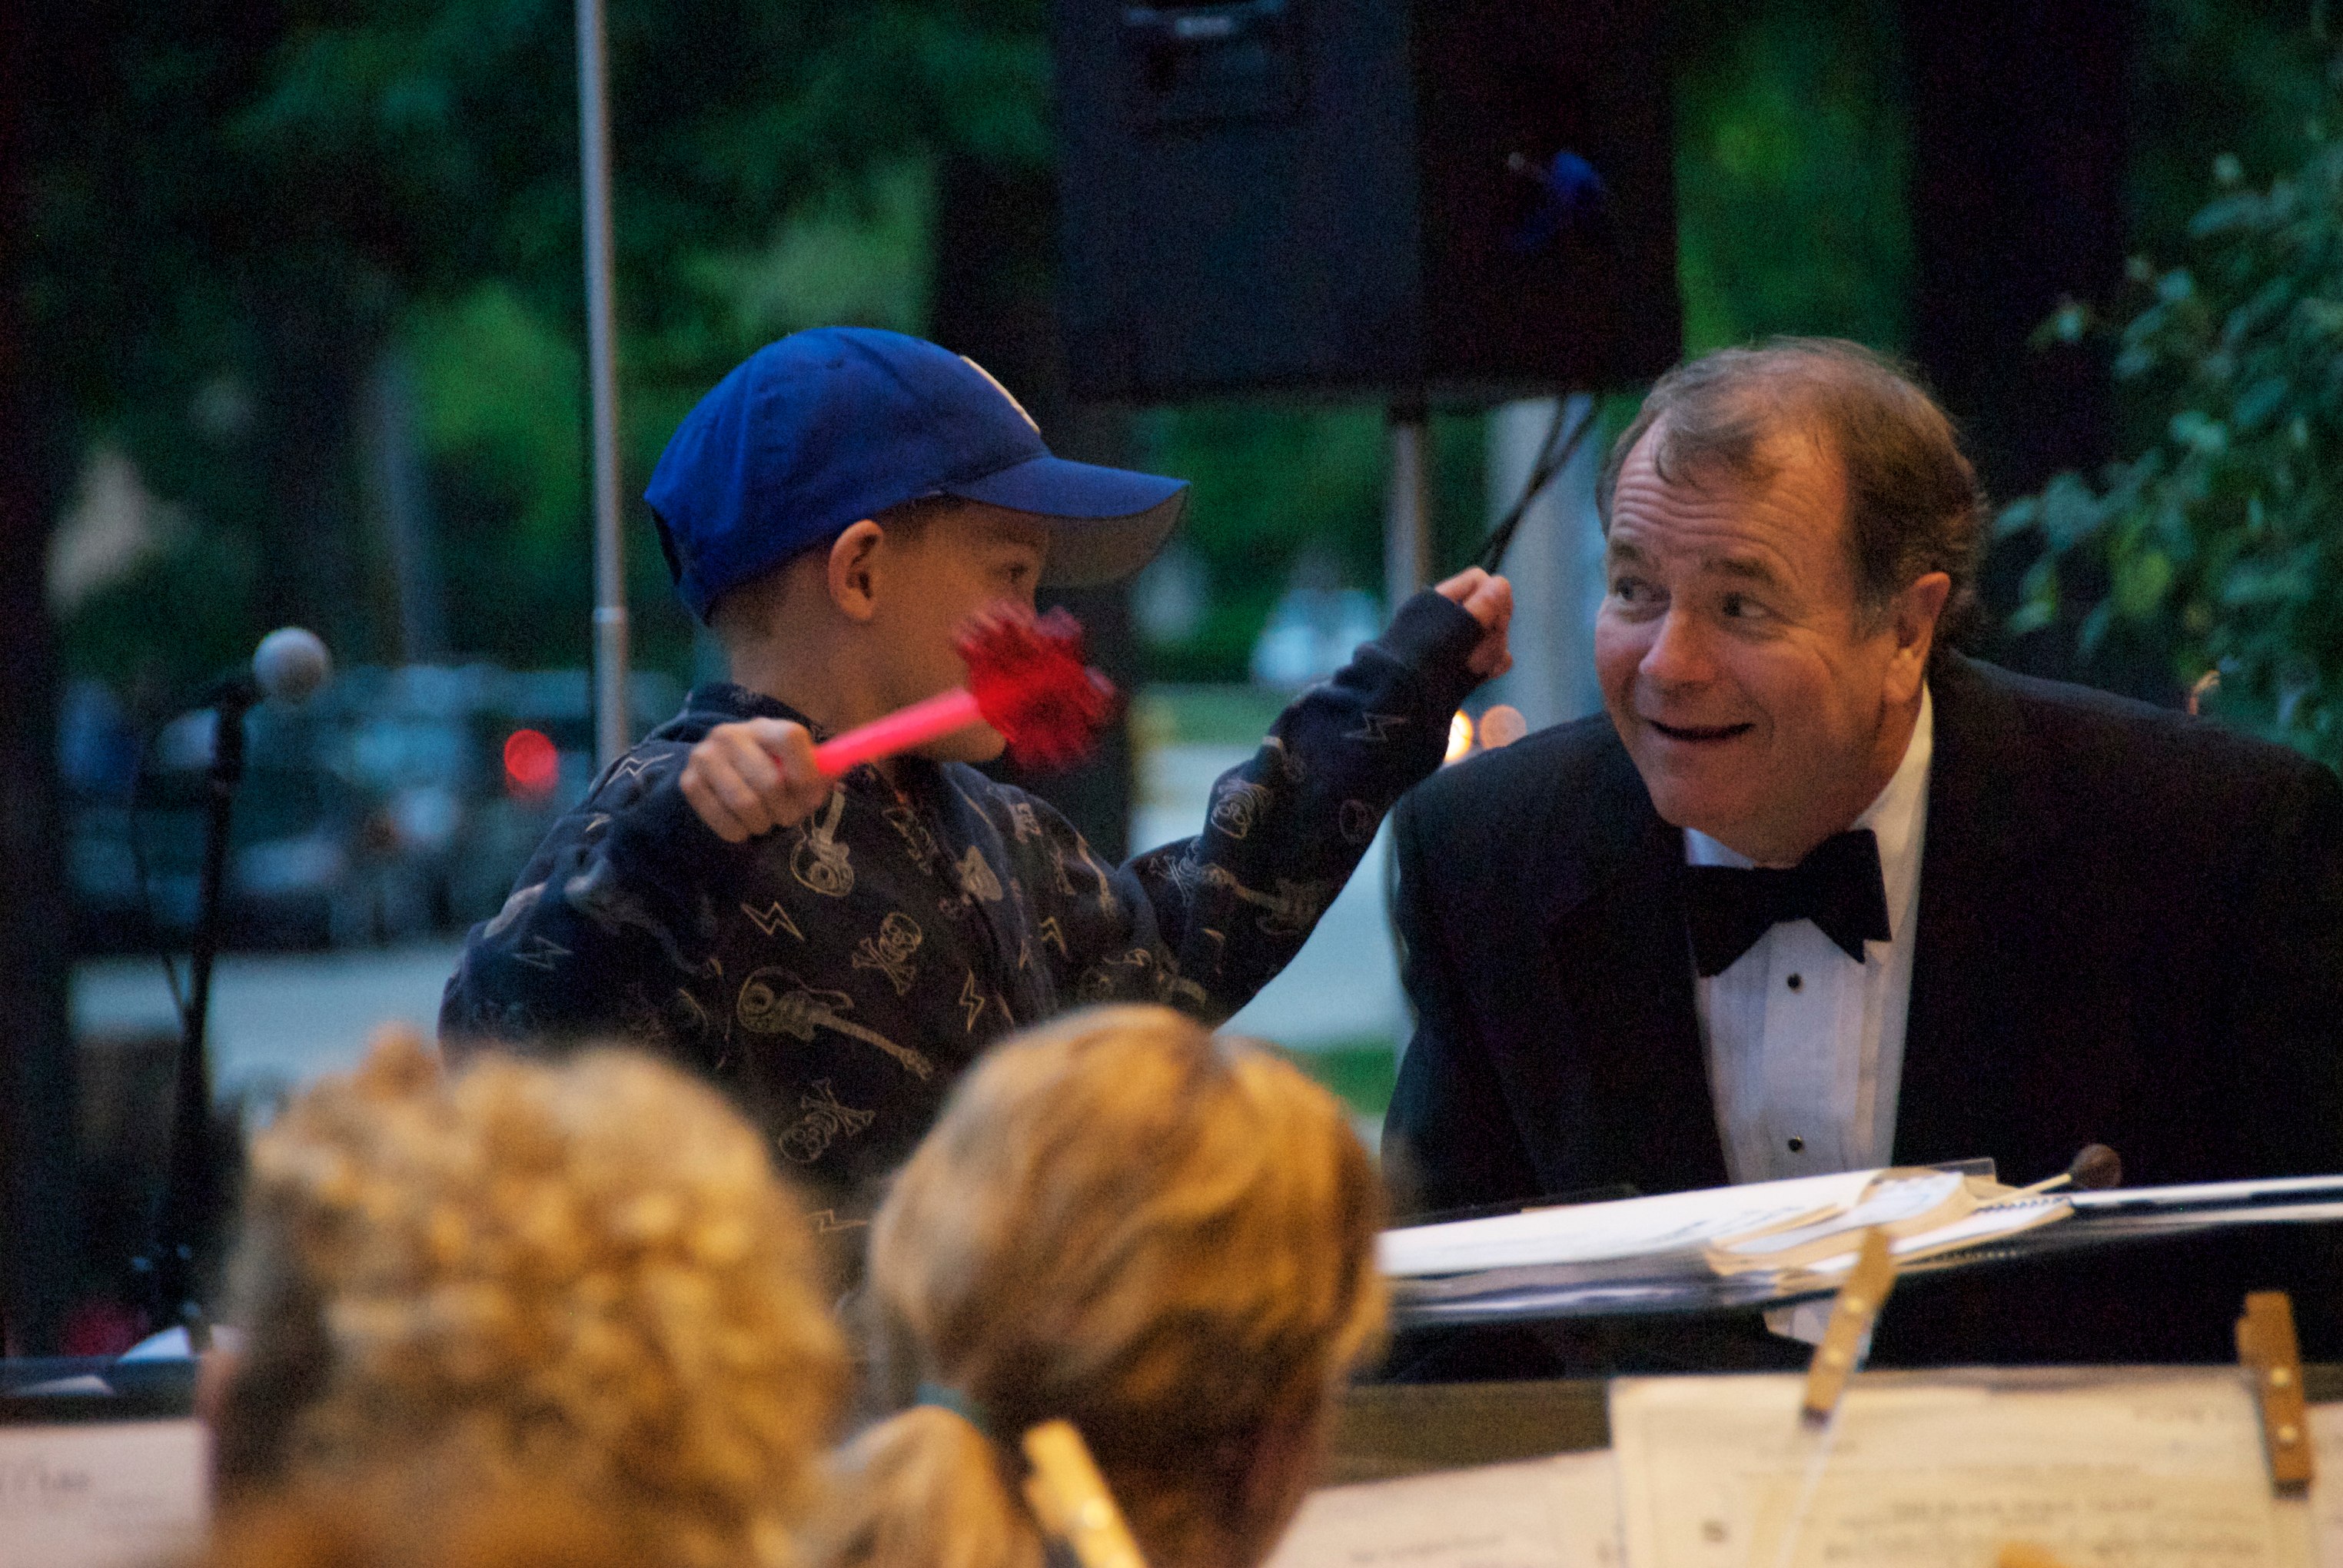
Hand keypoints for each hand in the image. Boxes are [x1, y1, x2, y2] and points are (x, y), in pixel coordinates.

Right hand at [679, 719, 831, 842]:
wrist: (720, 771)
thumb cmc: (772, 770)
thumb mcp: (798, 764)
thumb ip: (824, 768)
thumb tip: (854, 761)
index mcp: (767, 726)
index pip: (791, 739)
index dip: (806, 774)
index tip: (811, 798)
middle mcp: (732, 734)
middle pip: (770, 781)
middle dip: (786, 811)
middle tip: (787, 817)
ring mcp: (705, 756)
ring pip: (745, 804)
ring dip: (762, 824)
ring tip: (765, 821)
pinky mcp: (689, 781)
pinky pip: (721, 820)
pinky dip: (738, 833)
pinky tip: (743, 826)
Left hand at [1434, 567, 1514, 678]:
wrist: (1405, 698)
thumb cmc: (1423, 658)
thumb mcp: (1454, 626)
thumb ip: (1481, 605)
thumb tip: (1501, 583)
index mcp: (1442, 600)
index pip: (1479, 581)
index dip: (1492, 595)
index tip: (1495, 616)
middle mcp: (1453, 618)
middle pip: (1493, 609)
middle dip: (1493, 629)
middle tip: (1479, 646)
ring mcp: (1462, 642)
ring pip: (1496, 634)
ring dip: (1492, 649)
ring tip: (1472, 665)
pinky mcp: (1468, 665)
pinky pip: (1496, 656)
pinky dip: (1495, 663)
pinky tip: (1488, 671)